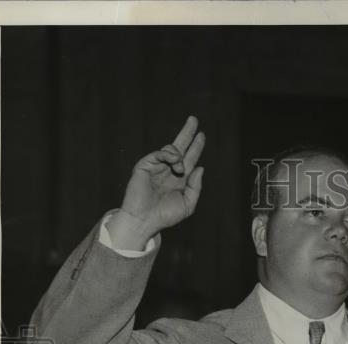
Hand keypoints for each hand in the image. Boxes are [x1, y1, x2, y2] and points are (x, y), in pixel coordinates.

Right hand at [108, 116, 205, 249]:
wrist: (145, 220)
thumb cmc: (165, 215)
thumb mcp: (188, 203)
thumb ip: (196, 186)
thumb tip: (200, 167)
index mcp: (180, 178)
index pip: (190, 158)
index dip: (196, 146)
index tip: (202, 135)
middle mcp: (169, 170)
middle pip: (180, 147)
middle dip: (187, 133)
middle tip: (194, 119)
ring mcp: (157, 166)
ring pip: (171, 149)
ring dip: (179, 155)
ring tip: (180, 169)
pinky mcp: (145, 165)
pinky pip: (159, 153)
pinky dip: (169, 155)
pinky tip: (176, 162)